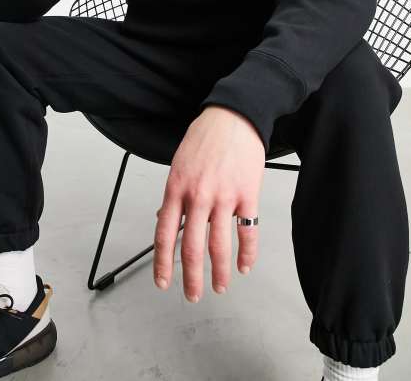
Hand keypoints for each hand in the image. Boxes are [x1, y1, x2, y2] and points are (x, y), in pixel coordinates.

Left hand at [153, 105, 264, 300]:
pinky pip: (248, 232)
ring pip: (219, 246)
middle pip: (192, 248)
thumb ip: (174, 194)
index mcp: (176, 188)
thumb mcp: (178, 163)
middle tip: (193, 295)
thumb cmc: (204, 137)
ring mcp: (224, 196)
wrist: (233, 116)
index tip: (163, 282)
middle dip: (191, 278)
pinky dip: (248, 254)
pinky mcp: (248, 194)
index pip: (164, 234)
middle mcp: (198, 195)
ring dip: (220, 273)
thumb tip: (166, 220)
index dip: (162, 263)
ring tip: (221, 286)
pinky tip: (245, 266)